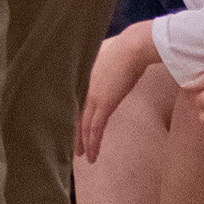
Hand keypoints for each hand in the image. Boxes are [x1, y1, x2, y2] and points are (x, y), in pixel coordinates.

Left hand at [76, 24, 156, 161]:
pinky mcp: (103, 103)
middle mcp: (81, 87)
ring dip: (84, 144)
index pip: (71, 103)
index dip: (70, 118)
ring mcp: (90, 95)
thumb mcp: (102, 54)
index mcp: (79, 76)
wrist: (133, 47)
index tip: (72, 130)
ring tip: (84, 157)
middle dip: (74, 136)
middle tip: (75, 150)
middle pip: (73, 117)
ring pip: (82, 126)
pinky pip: (95, 129)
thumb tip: (98, 63)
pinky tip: (93, 155)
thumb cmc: (123, 47)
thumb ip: (95, 63)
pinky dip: (93, 143)